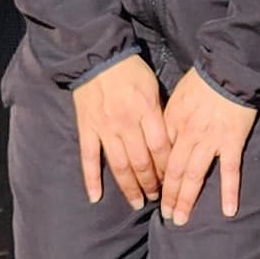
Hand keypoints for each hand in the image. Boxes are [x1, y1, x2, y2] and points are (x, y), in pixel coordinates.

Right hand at [72, 52, 169, 211]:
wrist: (97, 55)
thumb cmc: (130, 70)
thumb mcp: (153, 87)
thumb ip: (160, 113)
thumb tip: (170, 141)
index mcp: (146, 110)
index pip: (161, 148)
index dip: (168, 169)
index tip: (172, 182)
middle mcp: (126, 123)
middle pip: (141, 162)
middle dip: (151, 184)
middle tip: (157, 198)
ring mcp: (104, 128)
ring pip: (119, 165)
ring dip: (129, 187)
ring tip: (138, 203)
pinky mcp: (87, 128)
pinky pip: (88, 158)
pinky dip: (91, 179)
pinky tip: (95, 197)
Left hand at [160, 68, 257, 225]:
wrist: (229, 68)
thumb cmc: (202, 79)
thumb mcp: (176, 96)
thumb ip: (169, 119)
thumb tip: (160, 138)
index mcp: (172, 122)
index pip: (159, 155)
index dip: (155, 175)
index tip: (153, 190)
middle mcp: (188, 134)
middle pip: (173, 171)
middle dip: (167, 196)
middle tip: (165, 215)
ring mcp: (210, 140)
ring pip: (194, 175)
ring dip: (187, 200)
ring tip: (181, 219)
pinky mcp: (232, 142)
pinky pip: (230, 171)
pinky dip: (229, 191)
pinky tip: (229, 211)